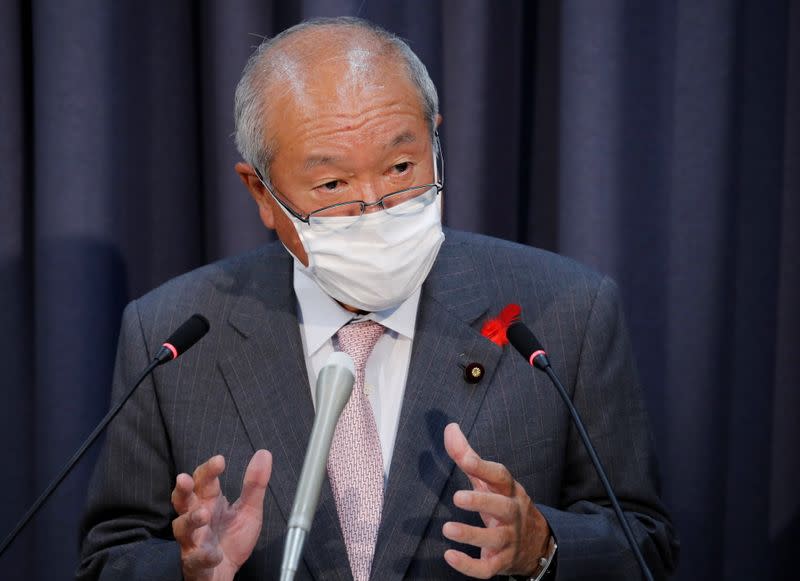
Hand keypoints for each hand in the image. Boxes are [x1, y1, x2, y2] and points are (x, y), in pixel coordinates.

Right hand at [171, 450, 271, 580]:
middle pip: (183, 500)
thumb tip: (264, 453)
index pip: (203, 480)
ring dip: (190, 520)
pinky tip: (214, 554)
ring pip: (182, 527)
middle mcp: (197, 518)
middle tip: (185, 479)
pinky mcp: (196, 562)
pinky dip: (203, 556)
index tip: (219, 460)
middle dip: (182, 489)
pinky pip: (195, 559)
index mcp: (209, 502)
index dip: (208, 469)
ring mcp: (193, 540)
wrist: (227, 572)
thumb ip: (255, 484)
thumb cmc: (232, 538)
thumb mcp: (249, 509)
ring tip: (203, 514)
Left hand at [442, 423, 549, 578]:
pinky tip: (450, 556)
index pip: (500, 476)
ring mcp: (508, 540)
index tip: (465, 459)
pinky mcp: (501, 562)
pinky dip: (469, 565)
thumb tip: (450, 428)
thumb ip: (469, 456)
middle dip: (481, 502)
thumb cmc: (505, 505)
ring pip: (493, 539)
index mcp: (509, 491)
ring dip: (471, 535)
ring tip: (447, 528)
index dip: (483, 467)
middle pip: (501, 507)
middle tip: (458, 497)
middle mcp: (511, 514)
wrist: (537, 543)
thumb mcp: (490, 481)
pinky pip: (487, 569)